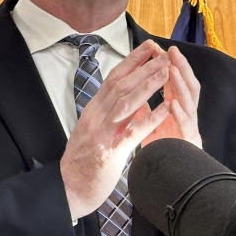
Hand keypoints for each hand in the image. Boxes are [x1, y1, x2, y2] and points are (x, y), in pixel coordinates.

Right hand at [61, 40, 171, 219]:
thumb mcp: (92, 128)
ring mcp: (102, 134)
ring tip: (166, 72)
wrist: (69, 188)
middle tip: (163, 54)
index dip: (132, 61)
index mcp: (93, 110)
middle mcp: (96, 117)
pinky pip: (133, 132)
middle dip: (143, 67)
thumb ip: (106, 112)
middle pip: (121, 85)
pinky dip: (151, 118)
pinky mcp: (110, 153)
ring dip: (148, 85)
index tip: (149, 47)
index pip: (113, 78)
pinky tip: (166, 109)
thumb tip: (122, 95)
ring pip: (126, 103)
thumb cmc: (83, 160)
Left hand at [141, 46, 201, 147]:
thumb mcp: (150, 130)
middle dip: (181, 68)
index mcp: (176, 113)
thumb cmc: (163, 154)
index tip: (159, 49)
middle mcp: (187, 118)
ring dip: (181, 85)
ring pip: (190, 104)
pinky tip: (174, 105)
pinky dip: (180, 115)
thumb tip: (134, 96)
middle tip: (172, 51)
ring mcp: (190, 131)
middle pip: (188, 88)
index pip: (175, 84)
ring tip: (173, 69)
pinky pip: (186, 129)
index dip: (169, 66)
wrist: (172, 183)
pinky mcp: (190, 147)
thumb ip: (145, 113)